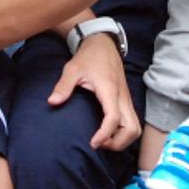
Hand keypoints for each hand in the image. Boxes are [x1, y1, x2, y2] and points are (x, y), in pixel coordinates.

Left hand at [47, 35, 139, 149]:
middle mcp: (122, 97)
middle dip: (118, 143)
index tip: (93, 143)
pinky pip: (132, 122)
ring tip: (104, 140)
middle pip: (132, 128)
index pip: (114, 118)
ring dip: (123, 140)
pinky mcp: (126, 100)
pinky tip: (108, 133)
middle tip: (99, 143)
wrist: (103, 45)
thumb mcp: (72, 69)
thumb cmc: (89, 57)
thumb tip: (52, 102)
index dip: (105, 134)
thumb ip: (63, 86)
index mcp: (109, 90)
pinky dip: (124, 133)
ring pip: (136, 128)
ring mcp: (126, 99)